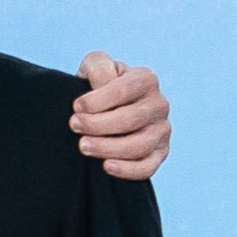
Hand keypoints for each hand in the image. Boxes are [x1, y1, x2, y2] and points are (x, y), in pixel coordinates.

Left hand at [71, 53, 169, 179]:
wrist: (104, 109)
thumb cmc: (97, 86)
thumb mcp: (95, 67)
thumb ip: (99, 66)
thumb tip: (103, 80)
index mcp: (145, 79)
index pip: (124, 91)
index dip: (97, 101)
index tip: (76, 107)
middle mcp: (159, 104)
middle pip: (131, 119)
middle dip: (98, 125)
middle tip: (74, 126)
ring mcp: (162, 130)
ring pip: (139, 145)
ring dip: (108, 148)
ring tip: (83, 146)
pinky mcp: (159, 152)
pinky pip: (148, 166)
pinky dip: (128, 169)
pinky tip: (106, 166)